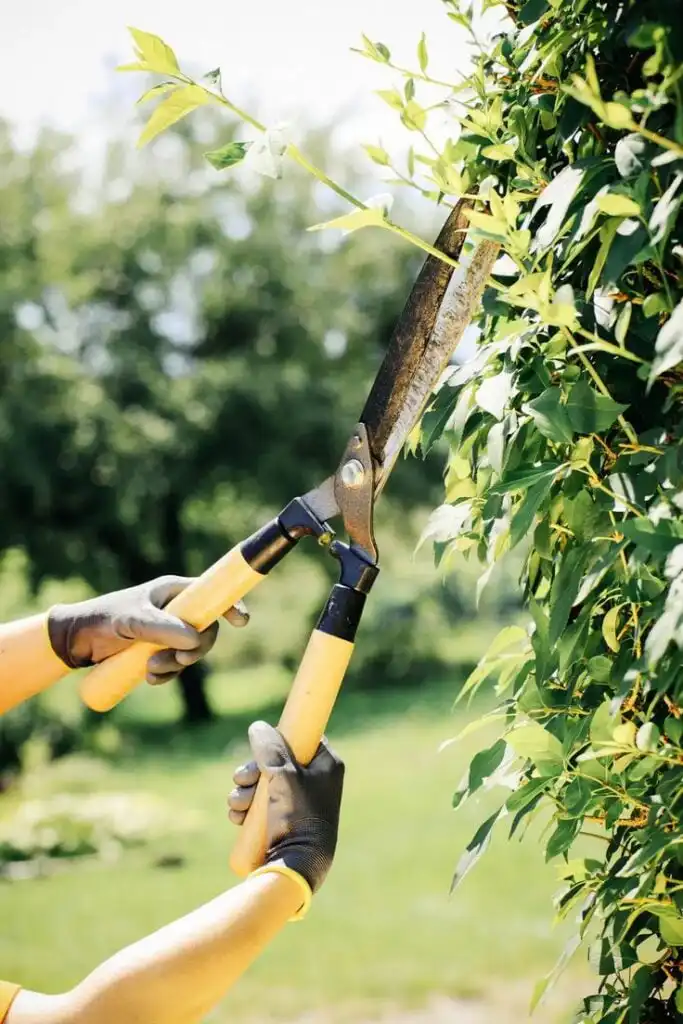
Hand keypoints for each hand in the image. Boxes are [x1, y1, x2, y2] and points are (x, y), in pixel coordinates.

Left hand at [47, 575, 248, 683]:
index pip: (212, 594)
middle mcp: (175, 609)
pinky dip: (168, 674)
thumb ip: (164, 628)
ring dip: (177, 666)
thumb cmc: (103, 620)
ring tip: (151, 671)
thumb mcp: (133, 622)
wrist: (75, 640)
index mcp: (173, 591)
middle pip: (207, 630)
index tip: (241, 622)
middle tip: (178, 660)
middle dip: (196, 650)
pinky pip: (177, 664)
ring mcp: (168, 630)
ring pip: (191, 651)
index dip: (230, 605)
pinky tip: (150, 679)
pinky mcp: (158, 649)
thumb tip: (196, 638)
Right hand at [228, 721, 343, 892]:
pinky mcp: (282, 820)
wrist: (298, 866)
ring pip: (262, 783)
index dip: (280, 738)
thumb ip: (271, 748)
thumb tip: (258, 727)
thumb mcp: (284, 775)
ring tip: (238, 805)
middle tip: (242, 779)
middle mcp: (314, 781)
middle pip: (276, 760)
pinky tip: (237, 816)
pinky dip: (245, 808)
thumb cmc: (299, 816)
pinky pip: (258, 804)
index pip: (302, 738)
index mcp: (326, 765)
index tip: (263, 746)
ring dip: (243, 791)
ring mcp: (297, 801)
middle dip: (252, 771)